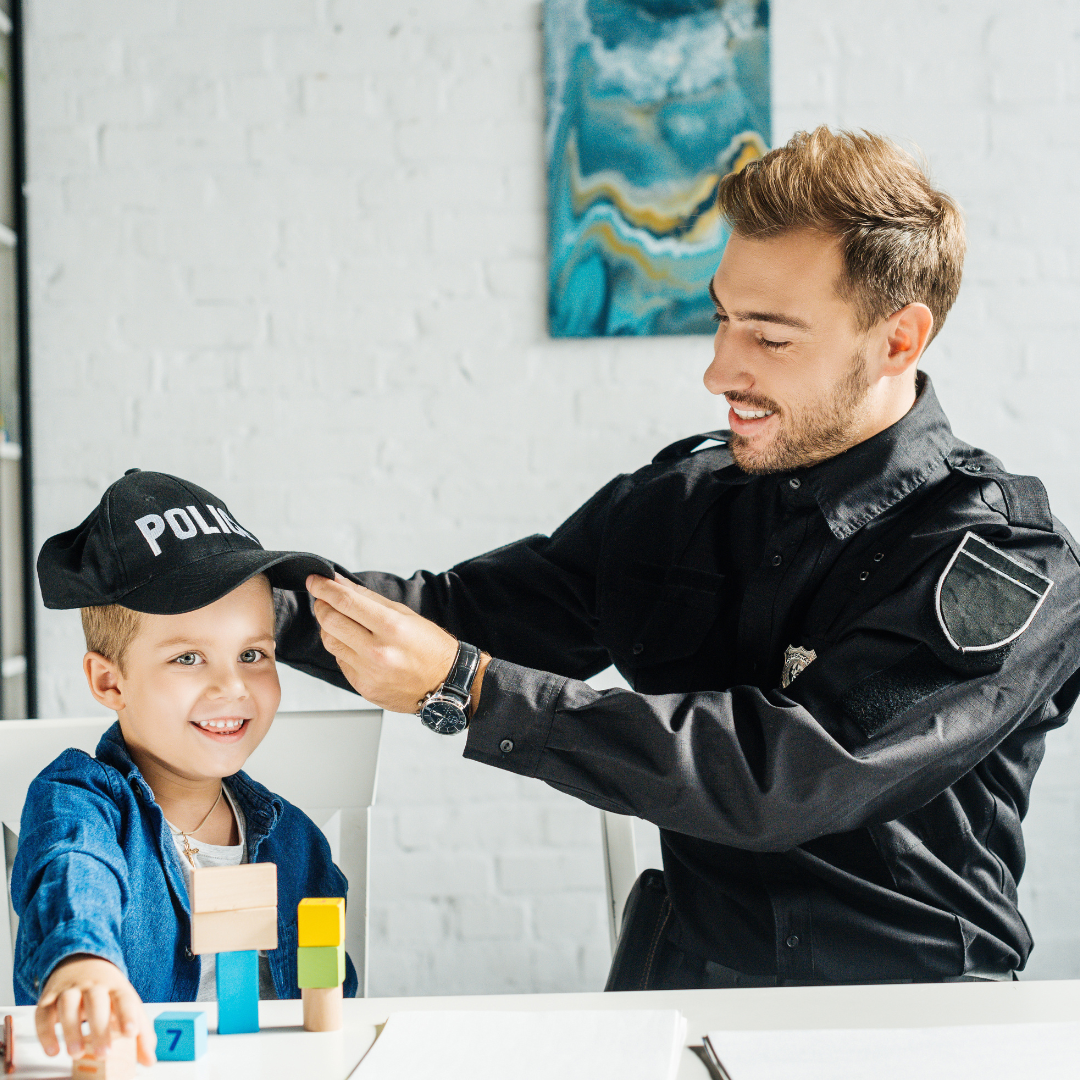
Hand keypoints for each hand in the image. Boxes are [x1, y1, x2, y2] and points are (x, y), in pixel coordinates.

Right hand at [35, 954, 155, 1065]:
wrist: (82, 962)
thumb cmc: (108, 992)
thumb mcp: (126, 1004)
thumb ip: (140, 1032)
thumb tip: (149, 1060)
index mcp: (116, 987)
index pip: (124, 998)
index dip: (128, 1015)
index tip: (132, 1033)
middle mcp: (93, 986)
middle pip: (97, 1002)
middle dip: (100, 1028)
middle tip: (104, 1054)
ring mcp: (69, 990)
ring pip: (68, 1005)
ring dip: (71, 1029)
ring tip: (75, 1054)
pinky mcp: (48, 998)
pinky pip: (43, 1013)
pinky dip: (45, 1032)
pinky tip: (52, 1050)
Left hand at [307, 574, 487, 713]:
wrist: (446, 683)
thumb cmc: (430, 646)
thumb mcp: (404, 614)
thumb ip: (368, 598)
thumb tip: (339, 583)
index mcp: (392, 627)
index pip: (345, 601)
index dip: (324, 588)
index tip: (315, 581)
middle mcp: (378, 651)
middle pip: (330, 621)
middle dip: (322, 606)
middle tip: (324, 600)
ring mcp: (369, 673)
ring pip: (330, 642)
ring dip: (330, 628)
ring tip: (342, 623)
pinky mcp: (364, 688)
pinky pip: (341, 662)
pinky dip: (343, 650)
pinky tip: (357, 646)